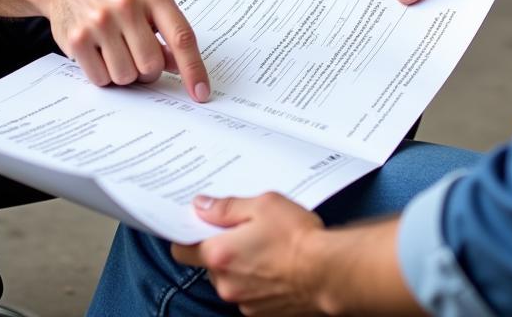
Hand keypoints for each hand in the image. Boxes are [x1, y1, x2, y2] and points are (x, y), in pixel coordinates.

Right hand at [37, 0, 209, 100]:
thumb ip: (167, 28)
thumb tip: (180, 66)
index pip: (181, 37)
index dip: (193, 69)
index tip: (201, 93)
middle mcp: (127, 4)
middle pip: (152, 65)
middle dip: (148, 70)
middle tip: (137, 55)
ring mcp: (100, 21)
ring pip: (126, 76)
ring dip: (124, 73)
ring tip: (116, 50)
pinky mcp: (77, 38)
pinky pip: (101, 78)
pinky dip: (103, 74)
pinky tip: (98, 52)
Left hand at [173, 193, 324, 314]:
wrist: (328, 272)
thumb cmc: (297, 237)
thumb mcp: (263, 205)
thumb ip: (227, 207)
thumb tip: (202, 206)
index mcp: (220, 254)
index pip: (182, 248)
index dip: (189, 233)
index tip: (199, 223)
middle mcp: (226, 283)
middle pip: (209, 263)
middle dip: (222, 246)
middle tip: (245, 228)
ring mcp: (242, 301)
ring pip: (230, 279)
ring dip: (240, 265)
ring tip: (267, 246)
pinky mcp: (260, 312)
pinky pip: (248, 292)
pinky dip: (256, 280)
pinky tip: (275, 265)